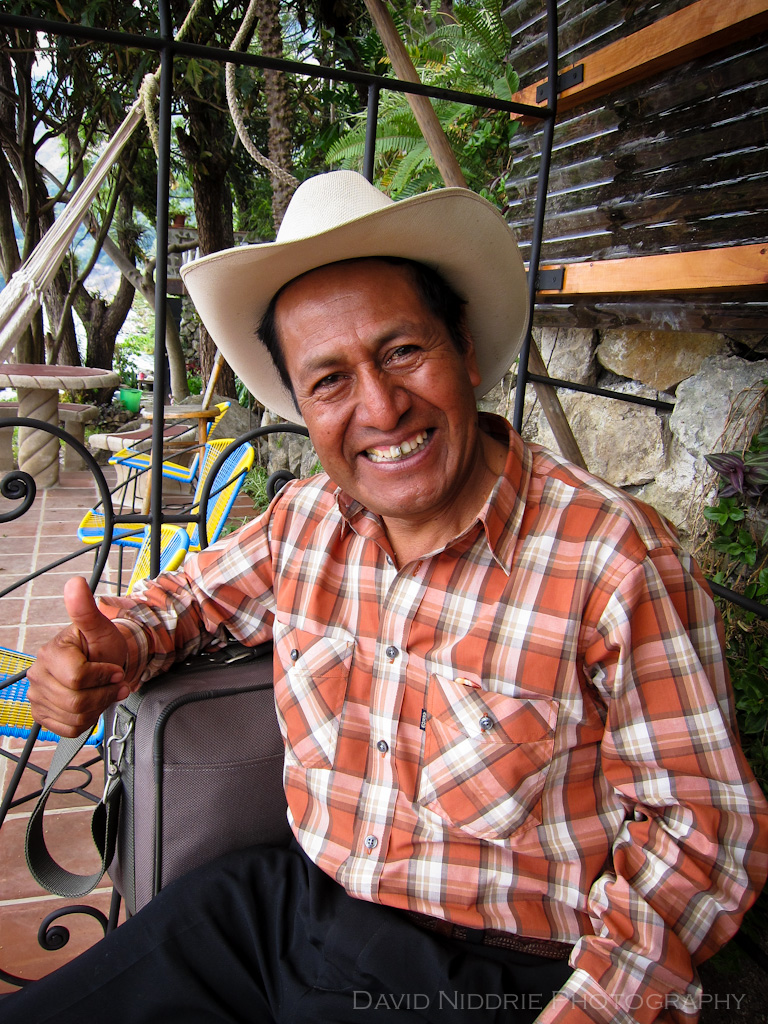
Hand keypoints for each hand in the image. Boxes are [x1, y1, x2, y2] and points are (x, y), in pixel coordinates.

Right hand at [26, 576, 130, 738]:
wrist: (102, 663)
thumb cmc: (102, 646)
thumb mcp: (100, 628)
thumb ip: (86, 610)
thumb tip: (75, 583)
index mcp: (51, 653)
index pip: (78, 678)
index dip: (104, 676)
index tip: (115, 669)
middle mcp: (38, 675)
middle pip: (77, 701)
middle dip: (104, 693)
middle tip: (113, 683)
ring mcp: (38, 696)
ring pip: (75, 717)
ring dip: (98, 706)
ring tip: (102, 691)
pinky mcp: (43, 714)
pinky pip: (70, 729)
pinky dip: (88, 719)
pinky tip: (92, 703)